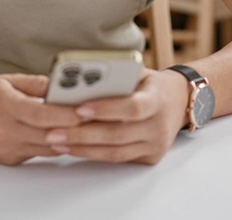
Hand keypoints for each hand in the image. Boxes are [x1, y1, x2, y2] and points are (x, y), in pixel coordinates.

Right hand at [0, 73, 83, 165]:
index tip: (84, 111)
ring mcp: (7, 147)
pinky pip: (38, 153)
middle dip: (73, 128)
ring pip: (47, 147)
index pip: (40, 114)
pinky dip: (52, 145)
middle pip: (47, 133)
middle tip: (95, 120)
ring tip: (84, 128)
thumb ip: (37, 83)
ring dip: (66, 139)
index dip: (64, 114)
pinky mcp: (9, 158)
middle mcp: (5, 129)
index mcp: (6, 106)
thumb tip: (62, 85)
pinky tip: (63, 135)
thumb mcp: (9, 80)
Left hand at [42, 68, 188, 164]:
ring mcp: (155, 145)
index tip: (79, 109)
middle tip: (54, 132)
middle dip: (82, 134)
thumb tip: (75, 79)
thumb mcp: (136, 73)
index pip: (132, 108)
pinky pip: (117, 159)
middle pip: (118, 134)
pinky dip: (92, 154)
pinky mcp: (149, 158)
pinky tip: (73, 148)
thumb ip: (112, 77)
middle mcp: (159, 125)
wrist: (178, 101)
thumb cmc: (148, 84)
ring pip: (115, 152)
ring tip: (56, 141)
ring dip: (82, 148)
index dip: (106, 109)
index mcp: (157, 99)